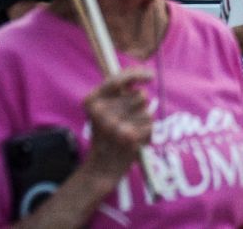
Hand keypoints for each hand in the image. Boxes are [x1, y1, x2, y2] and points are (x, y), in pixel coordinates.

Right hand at [80, 65, 153, 183]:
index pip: (118, 79)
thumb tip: (147, 77)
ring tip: (129, 132)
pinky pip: (150, 125)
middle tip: (126, 122)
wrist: (101, 168)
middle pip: (140, 95)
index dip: (137, 74)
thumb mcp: (102, 110)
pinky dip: (147, 132)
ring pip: (147, 111)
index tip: (150, 75)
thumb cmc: (106, 135)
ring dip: (143, 120)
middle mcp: (101, 111)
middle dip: (139, 106)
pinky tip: (134, 141)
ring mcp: (114, 124)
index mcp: (92, 101)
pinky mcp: (128, 136)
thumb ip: (118, 92)